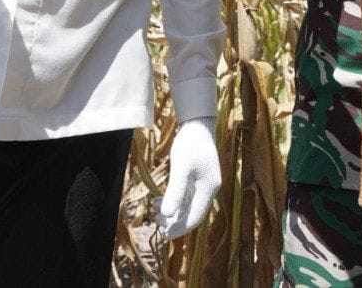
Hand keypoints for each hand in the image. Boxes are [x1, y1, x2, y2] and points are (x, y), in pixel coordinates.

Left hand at [155, 116, 220, 239]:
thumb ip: (175, 192)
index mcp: (208, 189)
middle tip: (155, 220)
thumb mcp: (181, 168)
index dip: (180, 228)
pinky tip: (157, 199)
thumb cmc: (190, 145)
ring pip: (187, 206)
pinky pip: (185, 197)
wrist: (197, 125)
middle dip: (174, 220)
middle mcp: (208, 190)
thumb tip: (166, 215)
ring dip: (171, 210)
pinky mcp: (196, 179)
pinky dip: (172, 200)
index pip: (195, 217)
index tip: (164, 236)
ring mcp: (202, 184)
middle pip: (191, 214)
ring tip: (153, 208)